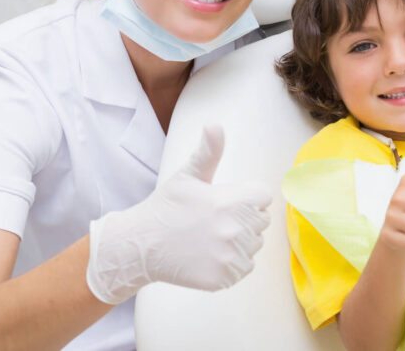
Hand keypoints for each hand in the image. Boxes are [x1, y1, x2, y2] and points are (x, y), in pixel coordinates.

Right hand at [86, 125, 272, 303]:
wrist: (141, 246)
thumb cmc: (166, 207)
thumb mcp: (187, 175)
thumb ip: (209, 151)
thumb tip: (215, 125)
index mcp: (233, 201)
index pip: (264, 197)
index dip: (246, 198)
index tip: (224, 202)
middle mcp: (236, 229)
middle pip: (261, 223)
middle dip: (243, 220)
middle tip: (212, 221)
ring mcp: (231, 256)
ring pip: (253, 246)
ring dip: (238, 243)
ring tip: (209, 239)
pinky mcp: (224, 278)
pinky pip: (243, 268)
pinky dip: (231, 265)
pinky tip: (209, 256)